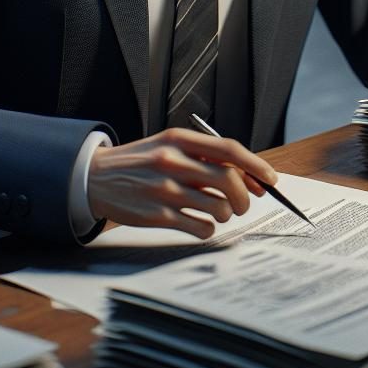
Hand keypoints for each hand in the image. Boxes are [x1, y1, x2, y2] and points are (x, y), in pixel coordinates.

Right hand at [86, 127, 277, 237]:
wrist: (96, 177)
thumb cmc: (141, 162)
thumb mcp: (169, 145)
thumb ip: (204, 156)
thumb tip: (248, 176)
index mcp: (179, 139)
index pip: (229, 149)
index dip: (256, 165)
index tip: (270, 180)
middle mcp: (173, 162)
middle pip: (229, 180)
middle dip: (245, 196)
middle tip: (243, 203)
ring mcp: (165, 190)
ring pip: (218, 206)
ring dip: (228, 213)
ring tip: (219, 211)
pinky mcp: (158, 216)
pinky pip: (200, 227)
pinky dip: (208, 228)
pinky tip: (200, 222)